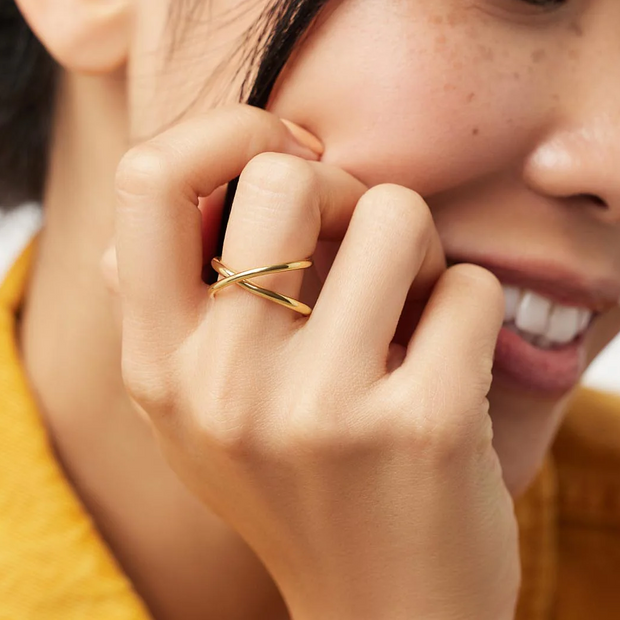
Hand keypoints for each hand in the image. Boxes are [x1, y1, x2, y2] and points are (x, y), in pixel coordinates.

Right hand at [110, 104, 519, 619]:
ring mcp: (322, 410)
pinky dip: (469, 305)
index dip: (222, 135)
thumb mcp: (200, 406)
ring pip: (395, 212)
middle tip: (360, 239)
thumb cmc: (299, 486)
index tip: (280, 158)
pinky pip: (470, 286)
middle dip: (341, 184)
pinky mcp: (422, 427)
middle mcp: (223, 386)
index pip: (147, 182)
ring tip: (409, 304)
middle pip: (285, 174)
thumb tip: (198, 181)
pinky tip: (447, 360)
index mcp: (158, 366)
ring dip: (416, 244)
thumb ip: (179, 299)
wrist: (382, 609)